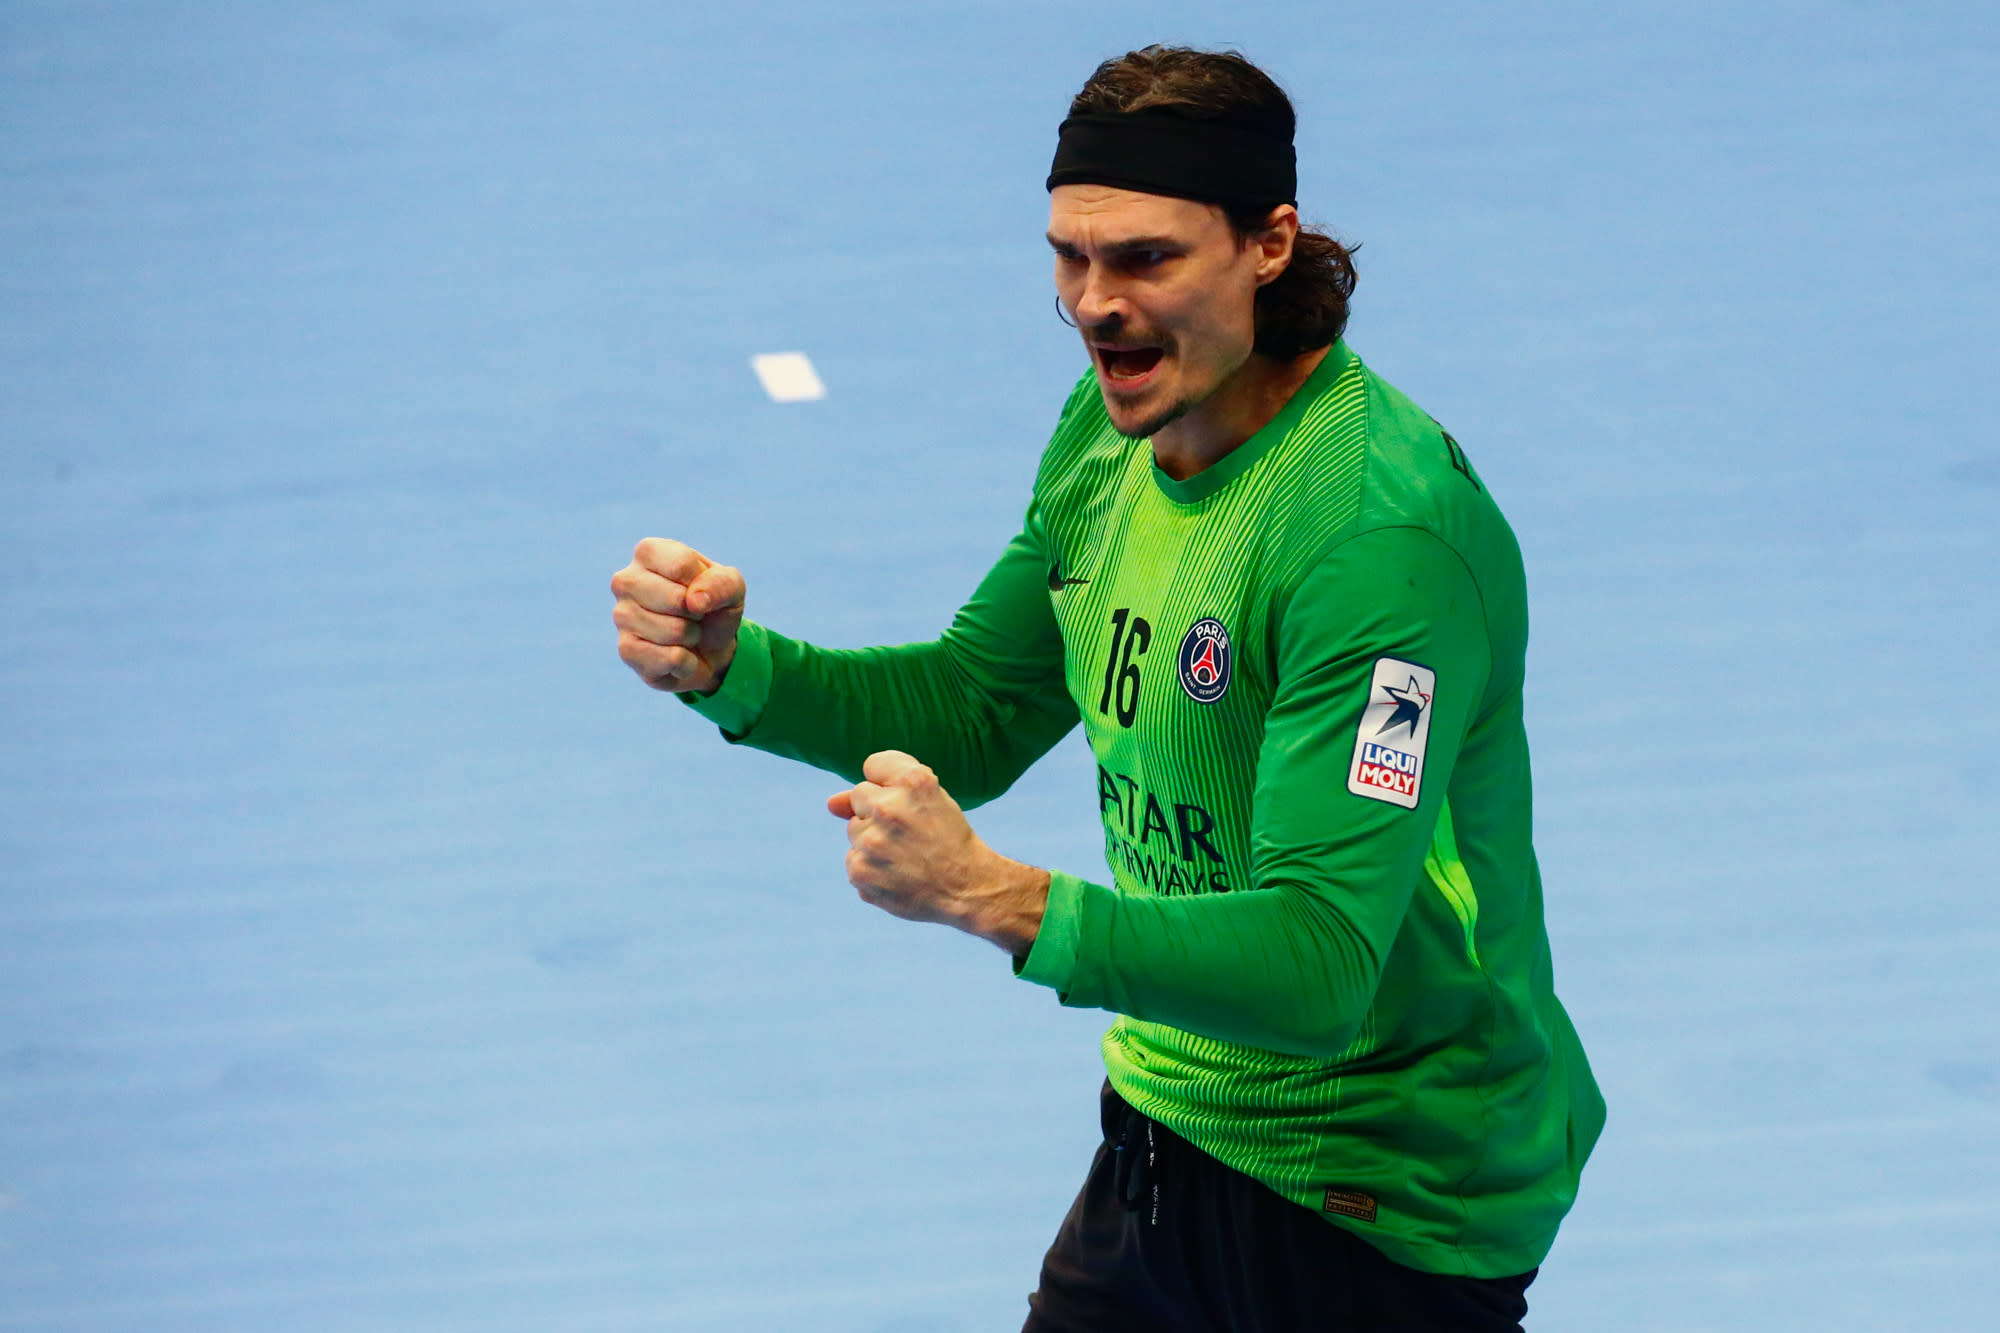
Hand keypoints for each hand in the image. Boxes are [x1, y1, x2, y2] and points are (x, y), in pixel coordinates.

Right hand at [611, 538, 745, 694]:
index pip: (681, 564)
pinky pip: (671, 658)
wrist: (709, 649)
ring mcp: (621, 616)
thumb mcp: (731, 587)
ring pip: (674, 631)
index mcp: (649, 552)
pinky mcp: (626, 650)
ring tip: (685, 633)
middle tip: (693, 614)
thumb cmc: (713, 607)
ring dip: (692, 637)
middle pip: (675, 598)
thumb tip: (694, 601)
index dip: (704, 584)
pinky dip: (687, 661)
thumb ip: (721, 583)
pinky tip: (678, 654)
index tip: (701, 590)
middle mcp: (626, 580)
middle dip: (697, 613)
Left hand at [828, 751, 1048, 954]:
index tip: (911, 803)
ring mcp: (872, 842)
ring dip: (873, 841)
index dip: (891, 784)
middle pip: (860, 796)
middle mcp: (889, 807)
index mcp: (913, 781)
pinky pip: (853, 860)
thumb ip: (878, 789)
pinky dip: (871, 869)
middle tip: (909, 832)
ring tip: (905, 855)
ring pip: (854, 830)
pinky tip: (897, 875)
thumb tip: (830, 804)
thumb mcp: (929, 799)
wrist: (967, 888)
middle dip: (879, 812)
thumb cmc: (947, 838)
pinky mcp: (860, 871)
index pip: (873, 765)